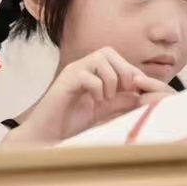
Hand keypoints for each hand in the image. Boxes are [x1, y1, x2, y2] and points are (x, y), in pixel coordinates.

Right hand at [4, 48, 173, 146]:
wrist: (46, 133)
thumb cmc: (71, 122)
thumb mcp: (103, 111)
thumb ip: (119, 101)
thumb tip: (140, 94)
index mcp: (91, 72)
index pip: (116, 59)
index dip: (131, 72)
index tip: (139, 92)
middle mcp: (81, 67)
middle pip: (108, 52)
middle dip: (123, 71)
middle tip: (125, 91)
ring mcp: (72, 72)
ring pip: (100, 58)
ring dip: (111, 79)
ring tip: (106, 98)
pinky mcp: (65, 81)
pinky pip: (87, 75)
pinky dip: (97, 88)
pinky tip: (94, 101)